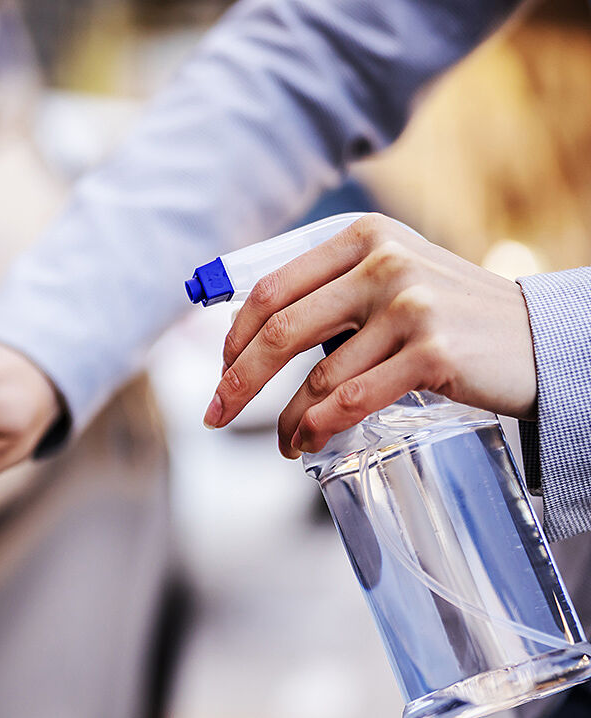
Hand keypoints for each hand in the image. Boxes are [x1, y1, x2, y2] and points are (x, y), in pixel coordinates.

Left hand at [202, 214, 537, 458]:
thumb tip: (246, 330)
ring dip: (288, 419)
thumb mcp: (391, 275)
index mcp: (362, 237)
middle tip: (216, 414)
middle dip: (238, 381)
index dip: (234, 338)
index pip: (271, 289)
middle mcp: (384, 263)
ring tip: (284, 442)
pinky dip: (321, 426)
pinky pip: (354, 400)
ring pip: (318, 377)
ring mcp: (411, 308)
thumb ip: (329, 290)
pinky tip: (309, 441)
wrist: (537, 338)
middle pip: (280, 330)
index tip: (220, 371)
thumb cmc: (448, 313)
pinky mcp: (434, 353)